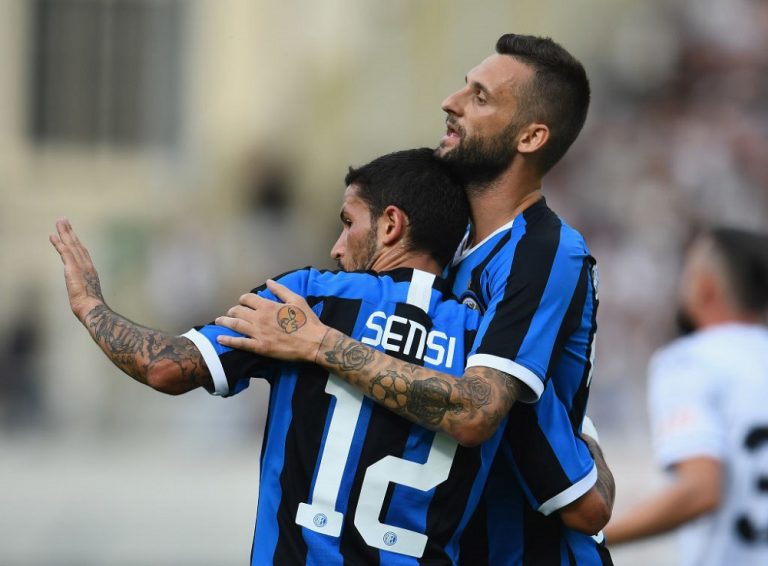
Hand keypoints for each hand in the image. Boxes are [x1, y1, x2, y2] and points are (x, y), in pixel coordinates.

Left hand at [50, 217, 105, 321]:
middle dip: (70, 232)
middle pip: (77, 244)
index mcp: (90, 271)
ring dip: (65, 232)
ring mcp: (80, 266)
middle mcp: (87, 265)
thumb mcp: (88, 296)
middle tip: (64, 220)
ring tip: (59, 221)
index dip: (77, 242)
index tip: (72, 234)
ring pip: (71, 245)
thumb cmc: (91, 306)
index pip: (83, 253)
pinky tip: (53, 236)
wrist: (93, 308)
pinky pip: (65, 252)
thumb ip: (86, 291)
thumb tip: (86, 297)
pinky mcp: (73, 268)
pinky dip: (59, 243)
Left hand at [215, 279, 329, 362]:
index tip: (244, 302)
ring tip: (219, 321)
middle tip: (231, 312)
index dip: (244, 299)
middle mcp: (260, 318)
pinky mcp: (259, 347)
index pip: (248, 299)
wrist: (314, 342)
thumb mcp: (296, 300)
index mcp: (268, 306)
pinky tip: (220, 338)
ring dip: (225, 321)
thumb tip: (269, 282)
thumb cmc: (307, 320)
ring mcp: (258, 333)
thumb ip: (281, 290)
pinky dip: (228, 340)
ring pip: (235, 325)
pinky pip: (240, 343)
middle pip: (238, 311)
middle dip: (232, 310)